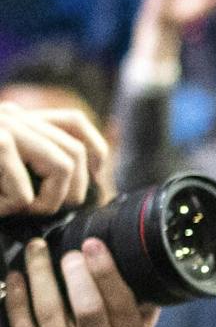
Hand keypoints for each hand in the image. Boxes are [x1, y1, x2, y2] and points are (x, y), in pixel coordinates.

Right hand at [0, 104, 109, 218]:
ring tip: (24, 210)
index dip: (96, 150)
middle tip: (48, 210)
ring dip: (49, 201)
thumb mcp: (2, 161)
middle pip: (75, 150)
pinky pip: (23, 193)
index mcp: (18, 117)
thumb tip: (88, 177)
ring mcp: (3, 128)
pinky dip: (13, 208)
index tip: (95, 176)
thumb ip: (32, 156)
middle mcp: (13, 116)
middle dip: (75, 190)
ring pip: (62, 167)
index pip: (74, 121)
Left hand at [1, 239, 157, 326]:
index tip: (98, 244)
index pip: (128, 306)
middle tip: (68, 245)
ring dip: (42, 277)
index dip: (111, 272)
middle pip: (93, 306)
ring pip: (55, 313)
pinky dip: (17, 302)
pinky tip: (13, 283)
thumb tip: (149, 298)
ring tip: (35, 253)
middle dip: (78, 270)